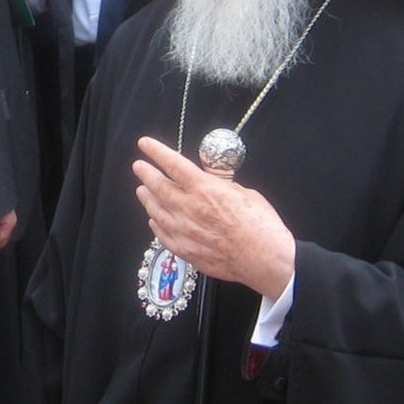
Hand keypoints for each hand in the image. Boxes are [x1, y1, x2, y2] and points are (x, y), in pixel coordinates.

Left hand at [132, 137, 295, 296]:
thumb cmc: (260, 226)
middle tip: (138, 166)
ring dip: (147, 198)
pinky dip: (156, 225)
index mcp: (204, 189)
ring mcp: (185, 231)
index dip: (156, 152)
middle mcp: (189, 208)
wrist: (265, 259)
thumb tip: (210, 178)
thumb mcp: (244, 192)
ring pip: (156, 210)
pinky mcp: (186, 250)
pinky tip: (154, 220)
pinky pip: (163, 235)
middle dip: (146, 173)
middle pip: (159, 186)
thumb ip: (220, 184)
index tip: (145, 144)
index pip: (173, 164)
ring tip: (142, 190)